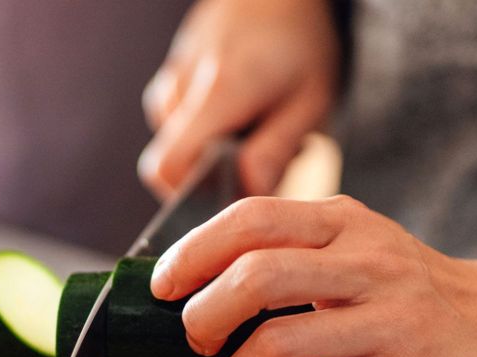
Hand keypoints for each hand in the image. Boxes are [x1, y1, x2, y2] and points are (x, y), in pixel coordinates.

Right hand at [139, 0, 340, 198]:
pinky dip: (206, 130)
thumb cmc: (299, 40)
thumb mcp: (310, 99)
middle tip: (255, 155)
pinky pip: (178, 124)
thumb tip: (247, 192)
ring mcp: (170, 80)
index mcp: (217, 93)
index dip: (187, 196)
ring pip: (176, 145)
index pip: (166, 168)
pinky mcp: (170, 78)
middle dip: (209, 175)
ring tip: (252, 129)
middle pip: (170, 163)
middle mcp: (181, 87)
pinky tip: (238, 114)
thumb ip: (275, 150)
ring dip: (210, 151)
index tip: (225, 195)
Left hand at [151, 195, 476, 356]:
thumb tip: (193, 277)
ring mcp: (392, 322)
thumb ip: (289, 248)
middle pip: (255, 277)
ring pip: (277, 344)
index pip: (251, 218)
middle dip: (204, 315)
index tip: (163, 286)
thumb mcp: (357, 244)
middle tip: (199, 338)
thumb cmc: (410, 289)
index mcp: (346, 223)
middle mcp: (370, 264)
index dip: (191, 252)